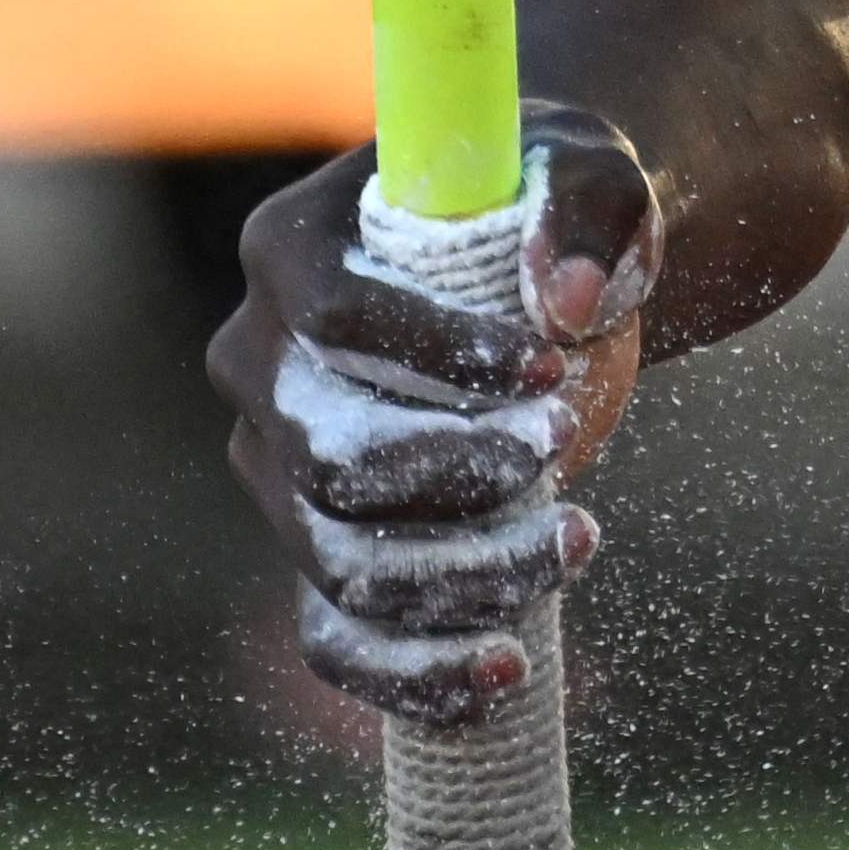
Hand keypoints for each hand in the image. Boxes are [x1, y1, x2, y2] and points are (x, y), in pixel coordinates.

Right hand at [203, 109, 659, 728]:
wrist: (544, 286)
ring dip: (467, 575)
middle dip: (460, 473)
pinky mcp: (316, 552)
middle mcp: (257, 366)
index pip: (335, 319)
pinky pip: (337, 642)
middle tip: (565, 444)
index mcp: (291, 249)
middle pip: (331, 460)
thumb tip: (567, 299)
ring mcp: (276, 473)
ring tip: (579, 540)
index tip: (554, 369)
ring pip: (344, 563)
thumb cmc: (552, 212)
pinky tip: (507, 672)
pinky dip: (414, 674)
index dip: (439, 354)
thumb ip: (590, 210)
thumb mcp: (591, 174)